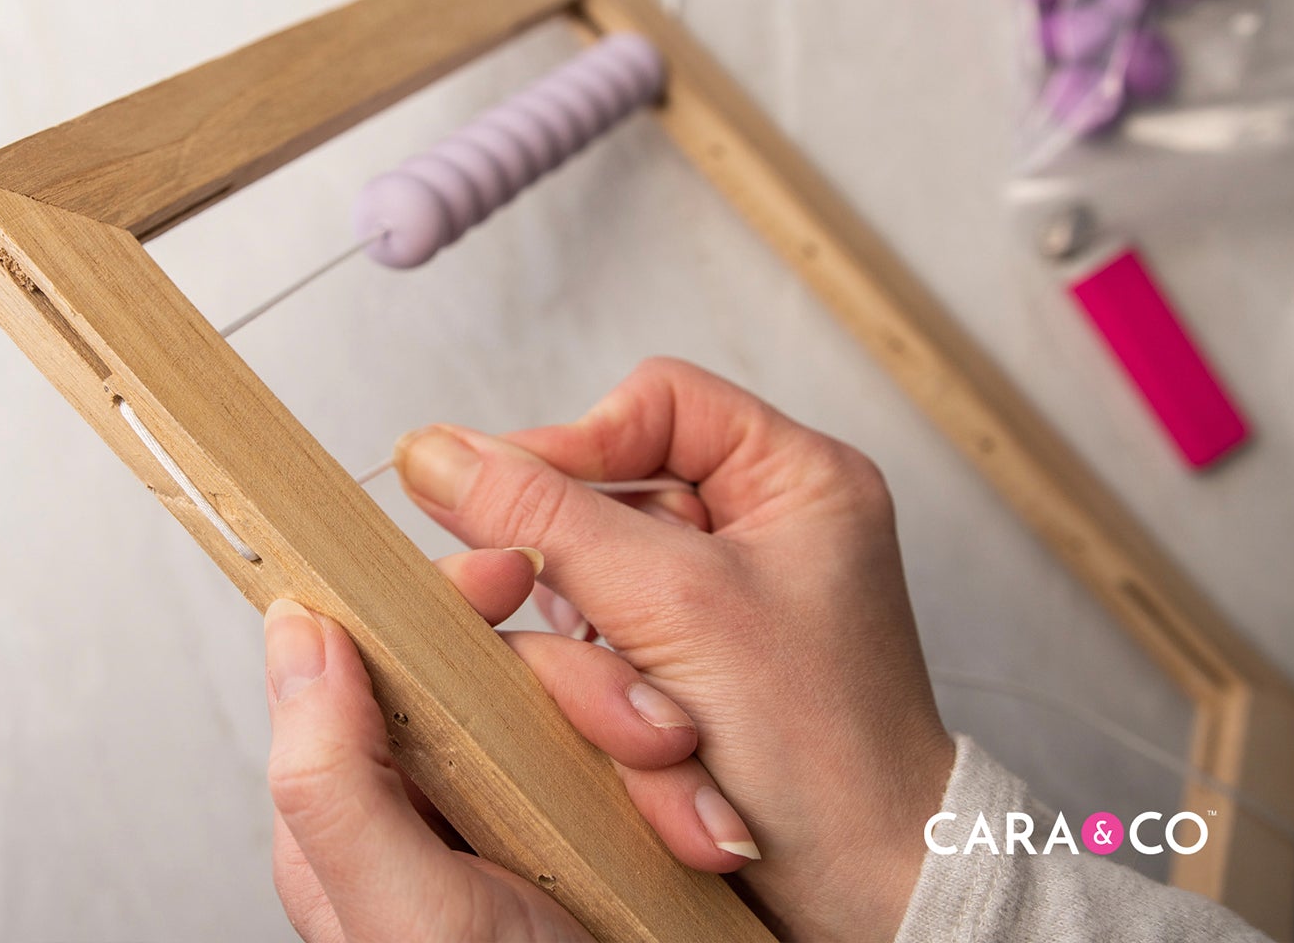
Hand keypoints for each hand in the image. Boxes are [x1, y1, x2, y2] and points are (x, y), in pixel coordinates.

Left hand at [263, 534, 755, 942]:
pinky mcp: (588, 837)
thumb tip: (294, 629)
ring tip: (695, 821)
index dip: (443, 603)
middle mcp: (431, 804)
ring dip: (651, 747)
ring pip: (575, 710)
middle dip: (588, 695)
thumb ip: (332, 779)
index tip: (512, 577)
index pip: (378, 657)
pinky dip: (682, 790)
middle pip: (492, 671)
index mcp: (359, 811)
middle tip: (653, 736)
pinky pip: (633, 764)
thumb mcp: (408, 916)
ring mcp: (514, 818)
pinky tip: (706, 836)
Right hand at [393, 357, 953, 940]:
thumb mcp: (669, 604)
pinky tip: (639, 737)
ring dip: (592, 647)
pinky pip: (602, 639)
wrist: (861, 899)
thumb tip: (432, 451)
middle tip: (581, 625)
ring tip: (646, 713)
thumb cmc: (818, 751)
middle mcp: (764, 526)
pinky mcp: (690, 666)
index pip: (654, 400)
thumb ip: (543, 515)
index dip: (575, 443)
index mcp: (797, 477)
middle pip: (610, 491)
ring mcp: (724, 600)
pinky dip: (601, 685)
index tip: (509, 504)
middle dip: (584, 573)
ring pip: (594, 575)